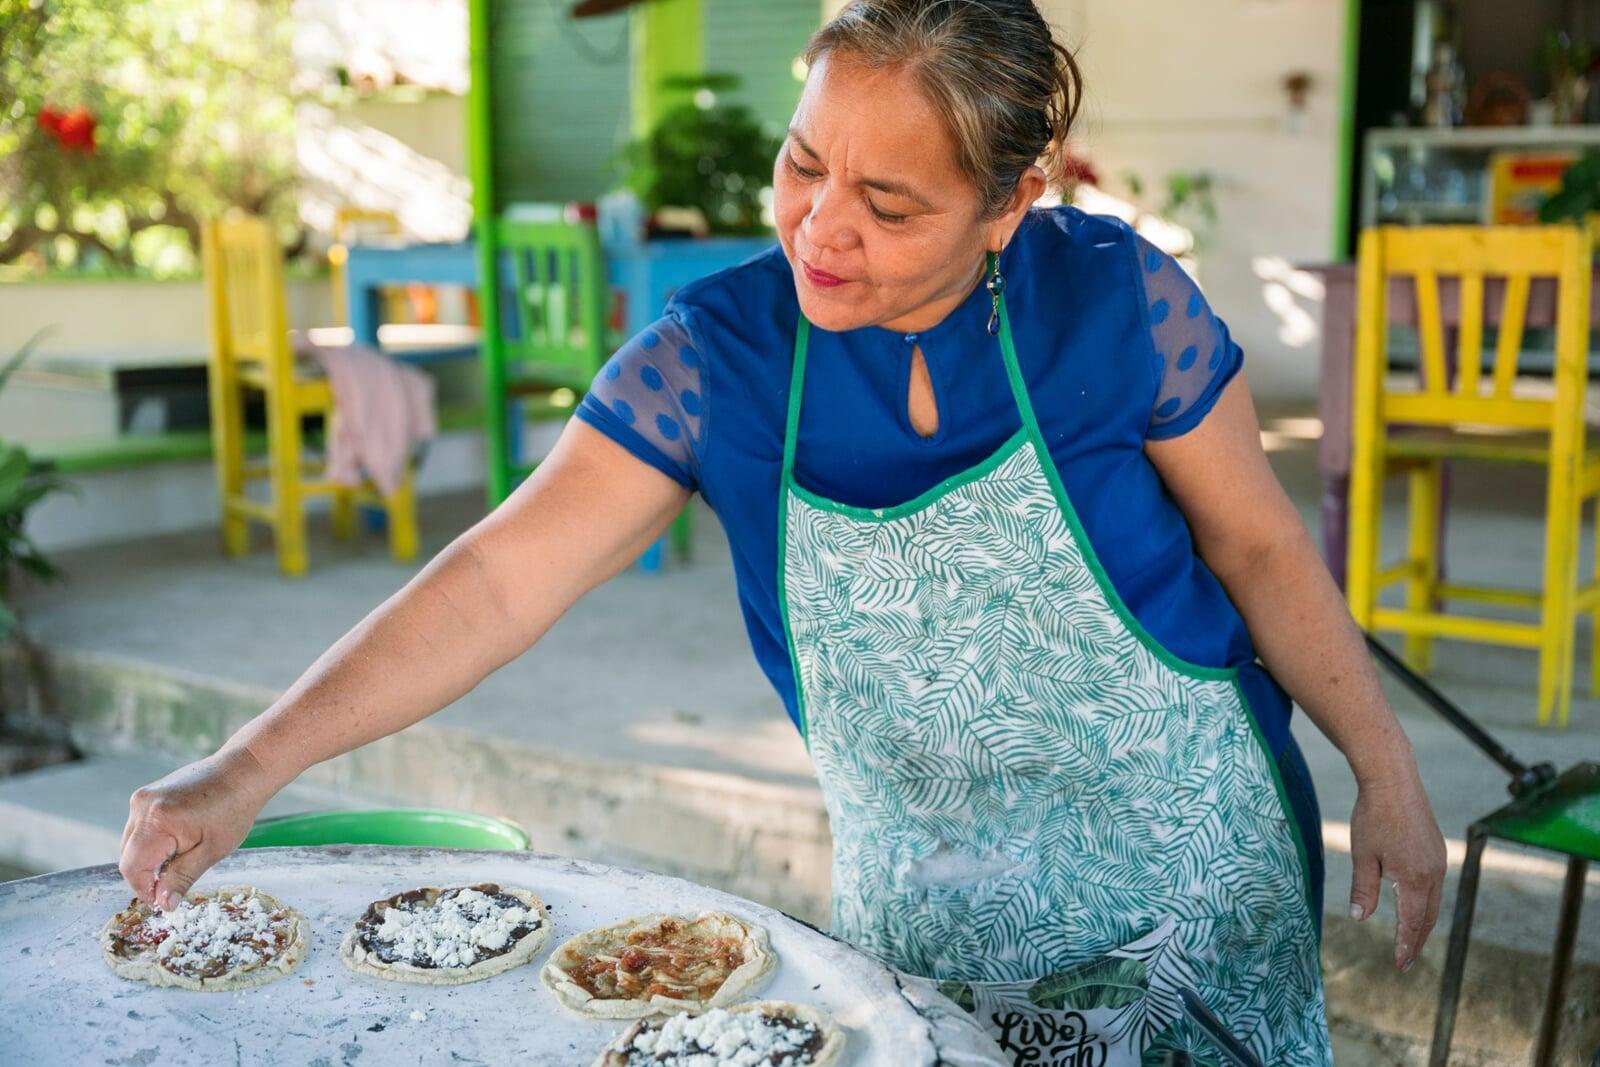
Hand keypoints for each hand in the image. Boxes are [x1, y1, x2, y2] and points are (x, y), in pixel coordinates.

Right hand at [119, 747, 276, 910]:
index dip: (145, 890)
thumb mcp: (212, 850)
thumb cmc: (234, 808)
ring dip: (150, 858)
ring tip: (183, 856)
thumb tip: (163, 904)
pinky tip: (179, 841)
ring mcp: (142, 798)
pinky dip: (153, 842)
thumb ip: (182, 877)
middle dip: (147, 875)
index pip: (132, 868)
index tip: (165, 900)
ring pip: (131, 843)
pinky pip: (140, 828)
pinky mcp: (147, 795)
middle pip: (128, 856)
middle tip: (176, 881)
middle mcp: (141, 806)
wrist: (242, 770)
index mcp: (156, 821)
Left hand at [1347, 769, 1447, 972]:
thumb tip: (1360, 918)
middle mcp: (1434, 873)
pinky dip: (1426, 902)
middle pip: (1427, 916)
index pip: (1412, 923)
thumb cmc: (1373, 816)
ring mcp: (1439, 860)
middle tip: (1405, 960)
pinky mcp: (1437, 849)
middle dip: (1417, 940)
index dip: (1406, 945)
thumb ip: (1363, 889)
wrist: (1394, 780)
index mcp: (1415, 878)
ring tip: (1411, 939)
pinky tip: (1415, 905)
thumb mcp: (1363, 855)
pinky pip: (1435, 885)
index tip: (1399, 965)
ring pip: (1434, 902)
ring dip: (1422, 922)